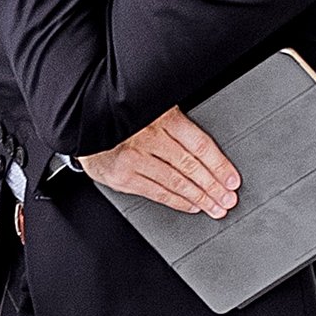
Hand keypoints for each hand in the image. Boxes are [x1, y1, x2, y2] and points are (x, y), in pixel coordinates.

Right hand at [80, 106, 238, 217]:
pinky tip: (192, 206)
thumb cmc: (122, 118)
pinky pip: (157, 193)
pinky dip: (178, 201)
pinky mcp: (124, 177)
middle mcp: (149, 137)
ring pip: (176, 182)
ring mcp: (135, 159)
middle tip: (228, 199)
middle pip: (190, 166)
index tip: (232, 179)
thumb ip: (176, 124)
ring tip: (216, 206)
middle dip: (213, 186)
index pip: (199, 144)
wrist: (84, 125)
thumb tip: (208, 149)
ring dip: (200, 197)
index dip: (219, 165)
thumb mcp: (152, 108)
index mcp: (162, 117)